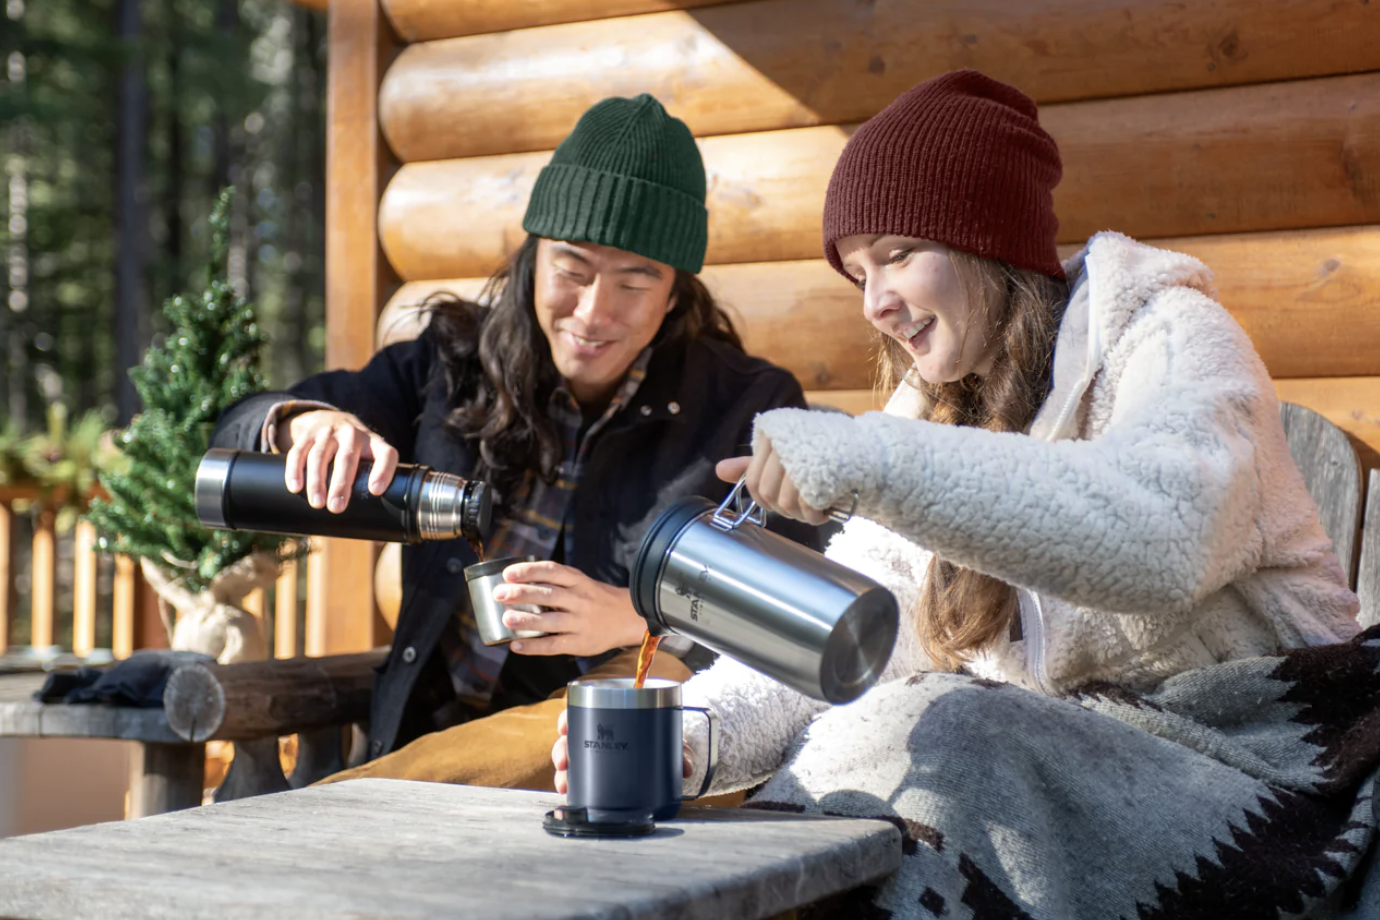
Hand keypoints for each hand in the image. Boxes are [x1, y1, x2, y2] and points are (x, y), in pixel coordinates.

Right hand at [280, 409, 398, 513]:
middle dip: (341, 484)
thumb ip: (372, 490)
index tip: (375, 491)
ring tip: (317, 503)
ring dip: (317, 481)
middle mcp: (353, 435)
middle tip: (337, 508)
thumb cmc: (355, 452)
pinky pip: (298, 452)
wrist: (330, 419)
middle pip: (347, 458)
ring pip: (320, 455)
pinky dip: (294, 470)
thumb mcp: (368, 460)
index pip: (386, 454)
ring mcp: (328, 433)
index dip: (383, 471)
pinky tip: (295, 487)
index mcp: (374, 443)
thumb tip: (379, 536)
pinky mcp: (307, 435)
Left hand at [496, 561, 647, 656]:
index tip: (508, 573)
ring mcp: (581, 622)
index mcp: (578, 581)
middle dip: (522, 593)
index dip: (529, 571)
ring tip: (506, 619)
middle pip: (549, 594)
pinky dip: (534, 646)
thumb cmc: (596, 600)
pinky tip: (516, 645)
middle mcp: (580, 600)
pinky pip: (554, 645)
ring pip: (551, 621)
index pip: (552, 571)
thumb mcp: (581, 583)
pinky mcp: (580, 643)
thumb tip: (515, 583)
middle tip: (500, 594)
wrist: (628, 618)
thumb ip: (555, 582)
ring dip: (527, 620)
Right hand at [553, 707, 691, 795]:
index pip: (584, 712)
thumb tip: (686, 767)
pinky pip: (582, 780)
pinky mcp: (601, 777)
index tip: (564, 726)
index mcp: (614, 718)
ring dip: (563, 773)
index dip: (569, 717)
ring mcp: (600, 757)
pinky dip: (574, 788)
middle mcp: (602, 737)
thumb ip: (681, 752)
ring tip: (565, 785)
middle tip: (563, 762)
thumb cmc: (668, 739)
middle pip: (572, 738)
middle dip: (561, 750)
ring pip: (573, 762)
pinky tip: (569, 796)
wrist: (674, 755)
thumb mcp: (674, 741)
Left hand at [714, 435, 827, 524]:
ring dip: (802, 514)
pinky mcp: (822, 470)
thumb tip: (720, 471)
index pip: (754, 482)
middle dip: (785, 509)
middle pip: (769, 494)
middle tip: (803, 507)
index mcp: (771, 436)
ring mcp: (802, 455)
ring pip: (786, 502)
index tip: (783, 502)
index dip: (766, 501)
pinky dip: (814, 515)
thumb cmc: (820, 453)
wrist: (866, 448)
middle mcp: (784, 441)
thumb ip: (753, 464)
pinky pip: (807, 505)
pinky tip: (824, 510)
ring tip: (816, 507)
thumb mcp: (783, 454)